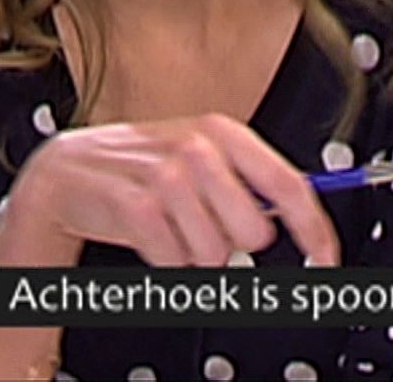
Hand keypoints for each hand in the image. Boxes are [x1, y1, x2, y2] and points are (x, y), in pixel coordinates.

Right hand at [7, 113, 340, 267]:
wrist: (66, 171)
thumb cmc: (137, 169)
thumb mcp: (196, 159)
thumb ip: (247, 184)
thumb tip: (299, 221)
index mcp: (222, 131)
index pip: (290, 185)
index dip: (316, 230)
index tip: (326, 259)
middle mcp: (197, 147)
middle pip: (254, 232)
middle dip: (231, 244)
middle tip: (201, 228)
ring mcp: (164, 175)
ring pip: (214, 253)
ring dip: (192, 254)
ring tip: (169, 229)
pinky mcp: (134, 204)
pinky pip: (174, 260)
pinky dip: (164, 261)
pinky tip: (149, 238)